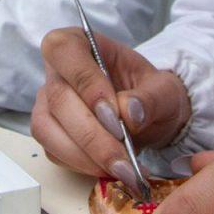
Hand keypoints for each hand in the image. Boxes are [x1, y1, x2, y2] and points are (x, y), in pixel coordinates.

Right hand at [31, 27, 190, 196]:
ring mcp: (48, 103)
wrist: (150, 116)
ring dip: (85, 156)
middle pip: (58, 99)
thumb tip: (130, 113)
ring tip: (123, 171)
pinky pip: (54, 151)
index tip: (115, 117)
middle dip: (92, 135)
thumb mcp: (164, 89)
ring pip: (48, 129)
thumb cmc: (152, 92)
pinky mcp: (49, 133)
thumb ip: (151, 96)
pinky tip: (112, 170)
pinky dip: (82, 166)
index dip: (87, 84)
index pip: (65, 52)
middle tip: (125, 161)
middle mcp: (56, 71)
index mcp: (77, 43)